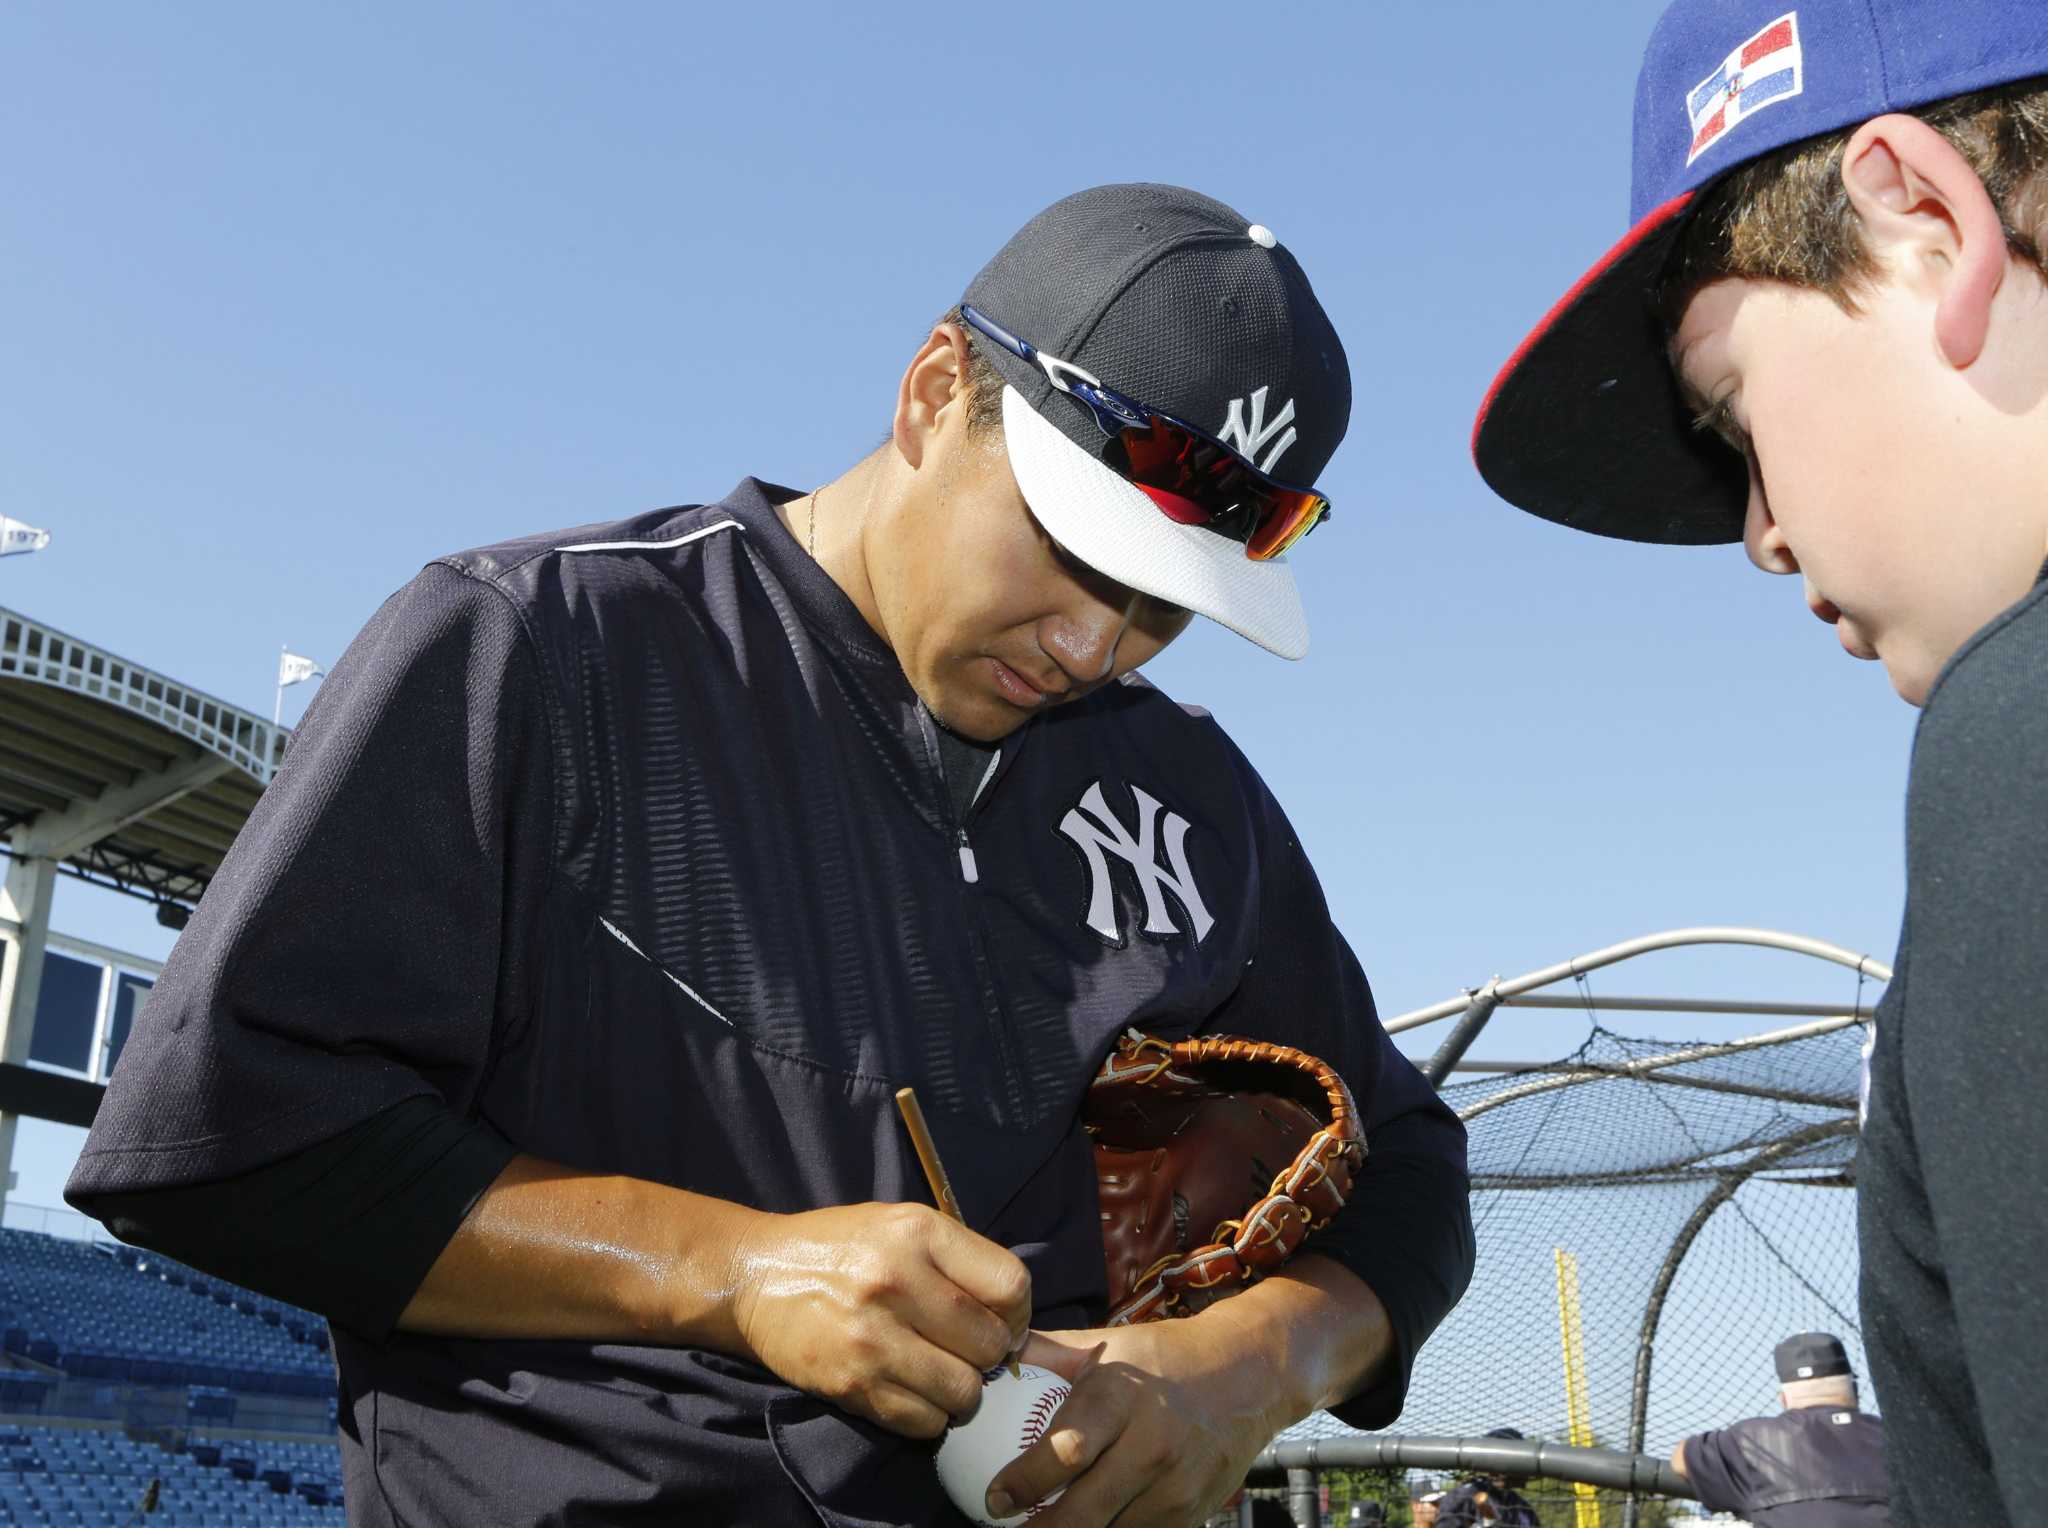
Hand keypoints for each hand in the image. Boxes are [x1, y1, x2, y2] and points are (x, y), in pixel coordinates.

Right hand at [727, 1202, 1030, 1437]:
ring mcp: (872, 1337)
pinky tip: (912, 1387)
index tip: (1003, 1320)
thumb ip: (960, 1261)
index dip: (1018, 1313)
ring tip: (941, 1370)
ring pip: (964, 1391)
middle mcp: (897, 1281)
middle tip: (969, 1349)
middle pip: (990, 1343)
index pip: (1010, 1285)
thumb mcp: (903, 1224)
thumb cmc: (841, 1247)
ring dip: (963, 1389)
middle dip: (991, 1354)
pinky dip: (929, 1414)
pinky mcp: (852, 1384)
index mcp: (918, 1232)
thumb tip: (1020, 1321)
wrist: (758, 1276)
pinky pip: (925, 1421)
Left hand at [985, 1317, 1286, 1527]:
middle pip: (1085, 1510)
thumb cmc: (1166, 1357)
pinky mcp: (1193, 1514)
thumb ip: (1048, 1354)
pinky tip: (1088, 1526)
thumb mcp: (1107, 1344)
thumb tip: (989, 1358)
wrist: (1248, 1376)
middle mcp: (1151, 1444)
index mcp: (1122, 1397)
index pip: (1067, 1449)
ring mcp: (1176, 1486)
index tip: (995, 1499)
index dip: (1024, 1481)